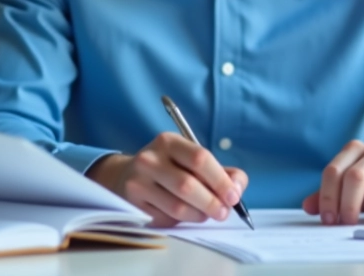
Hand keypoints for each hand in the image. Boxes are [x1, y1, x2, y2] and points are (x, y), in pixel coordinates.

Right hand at [86, 132, 247, 227]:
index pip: (200, 158)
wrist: (125, 176)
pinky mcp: (132, 204)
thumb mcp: (192, 160)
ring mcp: (138, 182)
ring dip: (198, 215)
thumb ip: (221, 172)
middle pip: (188, 185)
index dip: (220, 180)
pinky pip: (165, 219)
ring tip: (205, 214)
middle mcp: (150, 159)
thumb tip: (237, 188)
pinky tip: (184, 215)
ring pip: (177, 207)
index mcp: (169, 142)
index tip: (233, 197)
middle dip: (211, 202)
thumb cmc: (169, 168)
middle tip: (223, 212)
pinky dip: (181, 221)